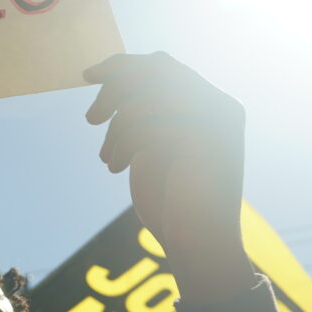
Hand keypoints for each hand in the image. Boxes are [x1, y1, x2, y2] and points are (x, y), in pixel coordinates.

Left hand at [84, 52, 253, 302]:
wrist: (201, 247)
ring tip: (105, 157)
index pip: (163, 65)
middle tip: (90, 119)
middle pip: (153, 70)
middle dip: (115, 89)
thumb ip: (146, 114)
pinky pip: (144, 121)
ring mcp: (214, 121)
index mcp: (215, 106)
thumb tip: (113, 78)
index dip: (124, 65)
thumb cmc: (174, 203)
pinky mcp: (200, 138)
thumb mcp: (156, 149)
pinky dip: (121, 143)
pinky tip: (114, 167)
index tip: (89, 74)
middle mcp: (221, 107)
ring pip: (145, 96)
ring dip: (116, 127)